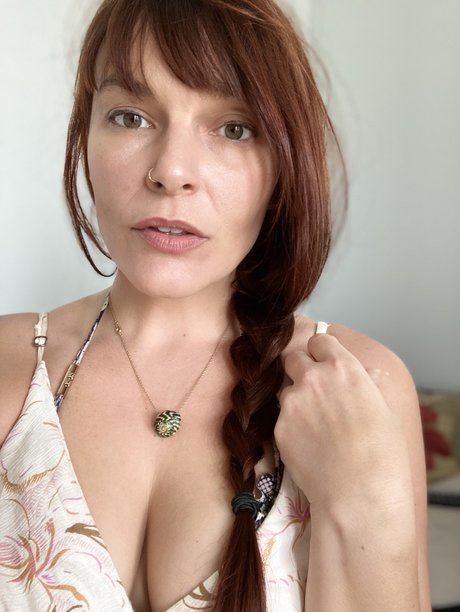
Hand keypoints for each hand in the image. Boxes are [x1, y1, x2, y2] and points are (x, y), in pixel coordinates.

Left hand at [275, 333, 413, 513]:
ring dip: (295, 400)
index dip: (321, 351)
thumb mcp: (385, 410)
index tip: (323, 361)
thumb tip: (366, 374)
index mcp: (344, 368)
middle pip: (293, 358)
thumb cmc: (383, 455)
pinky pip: (281, 417)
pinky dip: (291, 426)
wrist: (358, 494)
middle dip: (301, 369)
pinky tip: (308, 445)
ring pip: (285, 390)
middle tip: (313, 390)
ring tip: (315, 426)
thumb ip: (367, 384)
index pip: (320, 340)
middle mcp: (314, 378)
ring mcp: (292, 402)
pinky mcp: (278, 426)